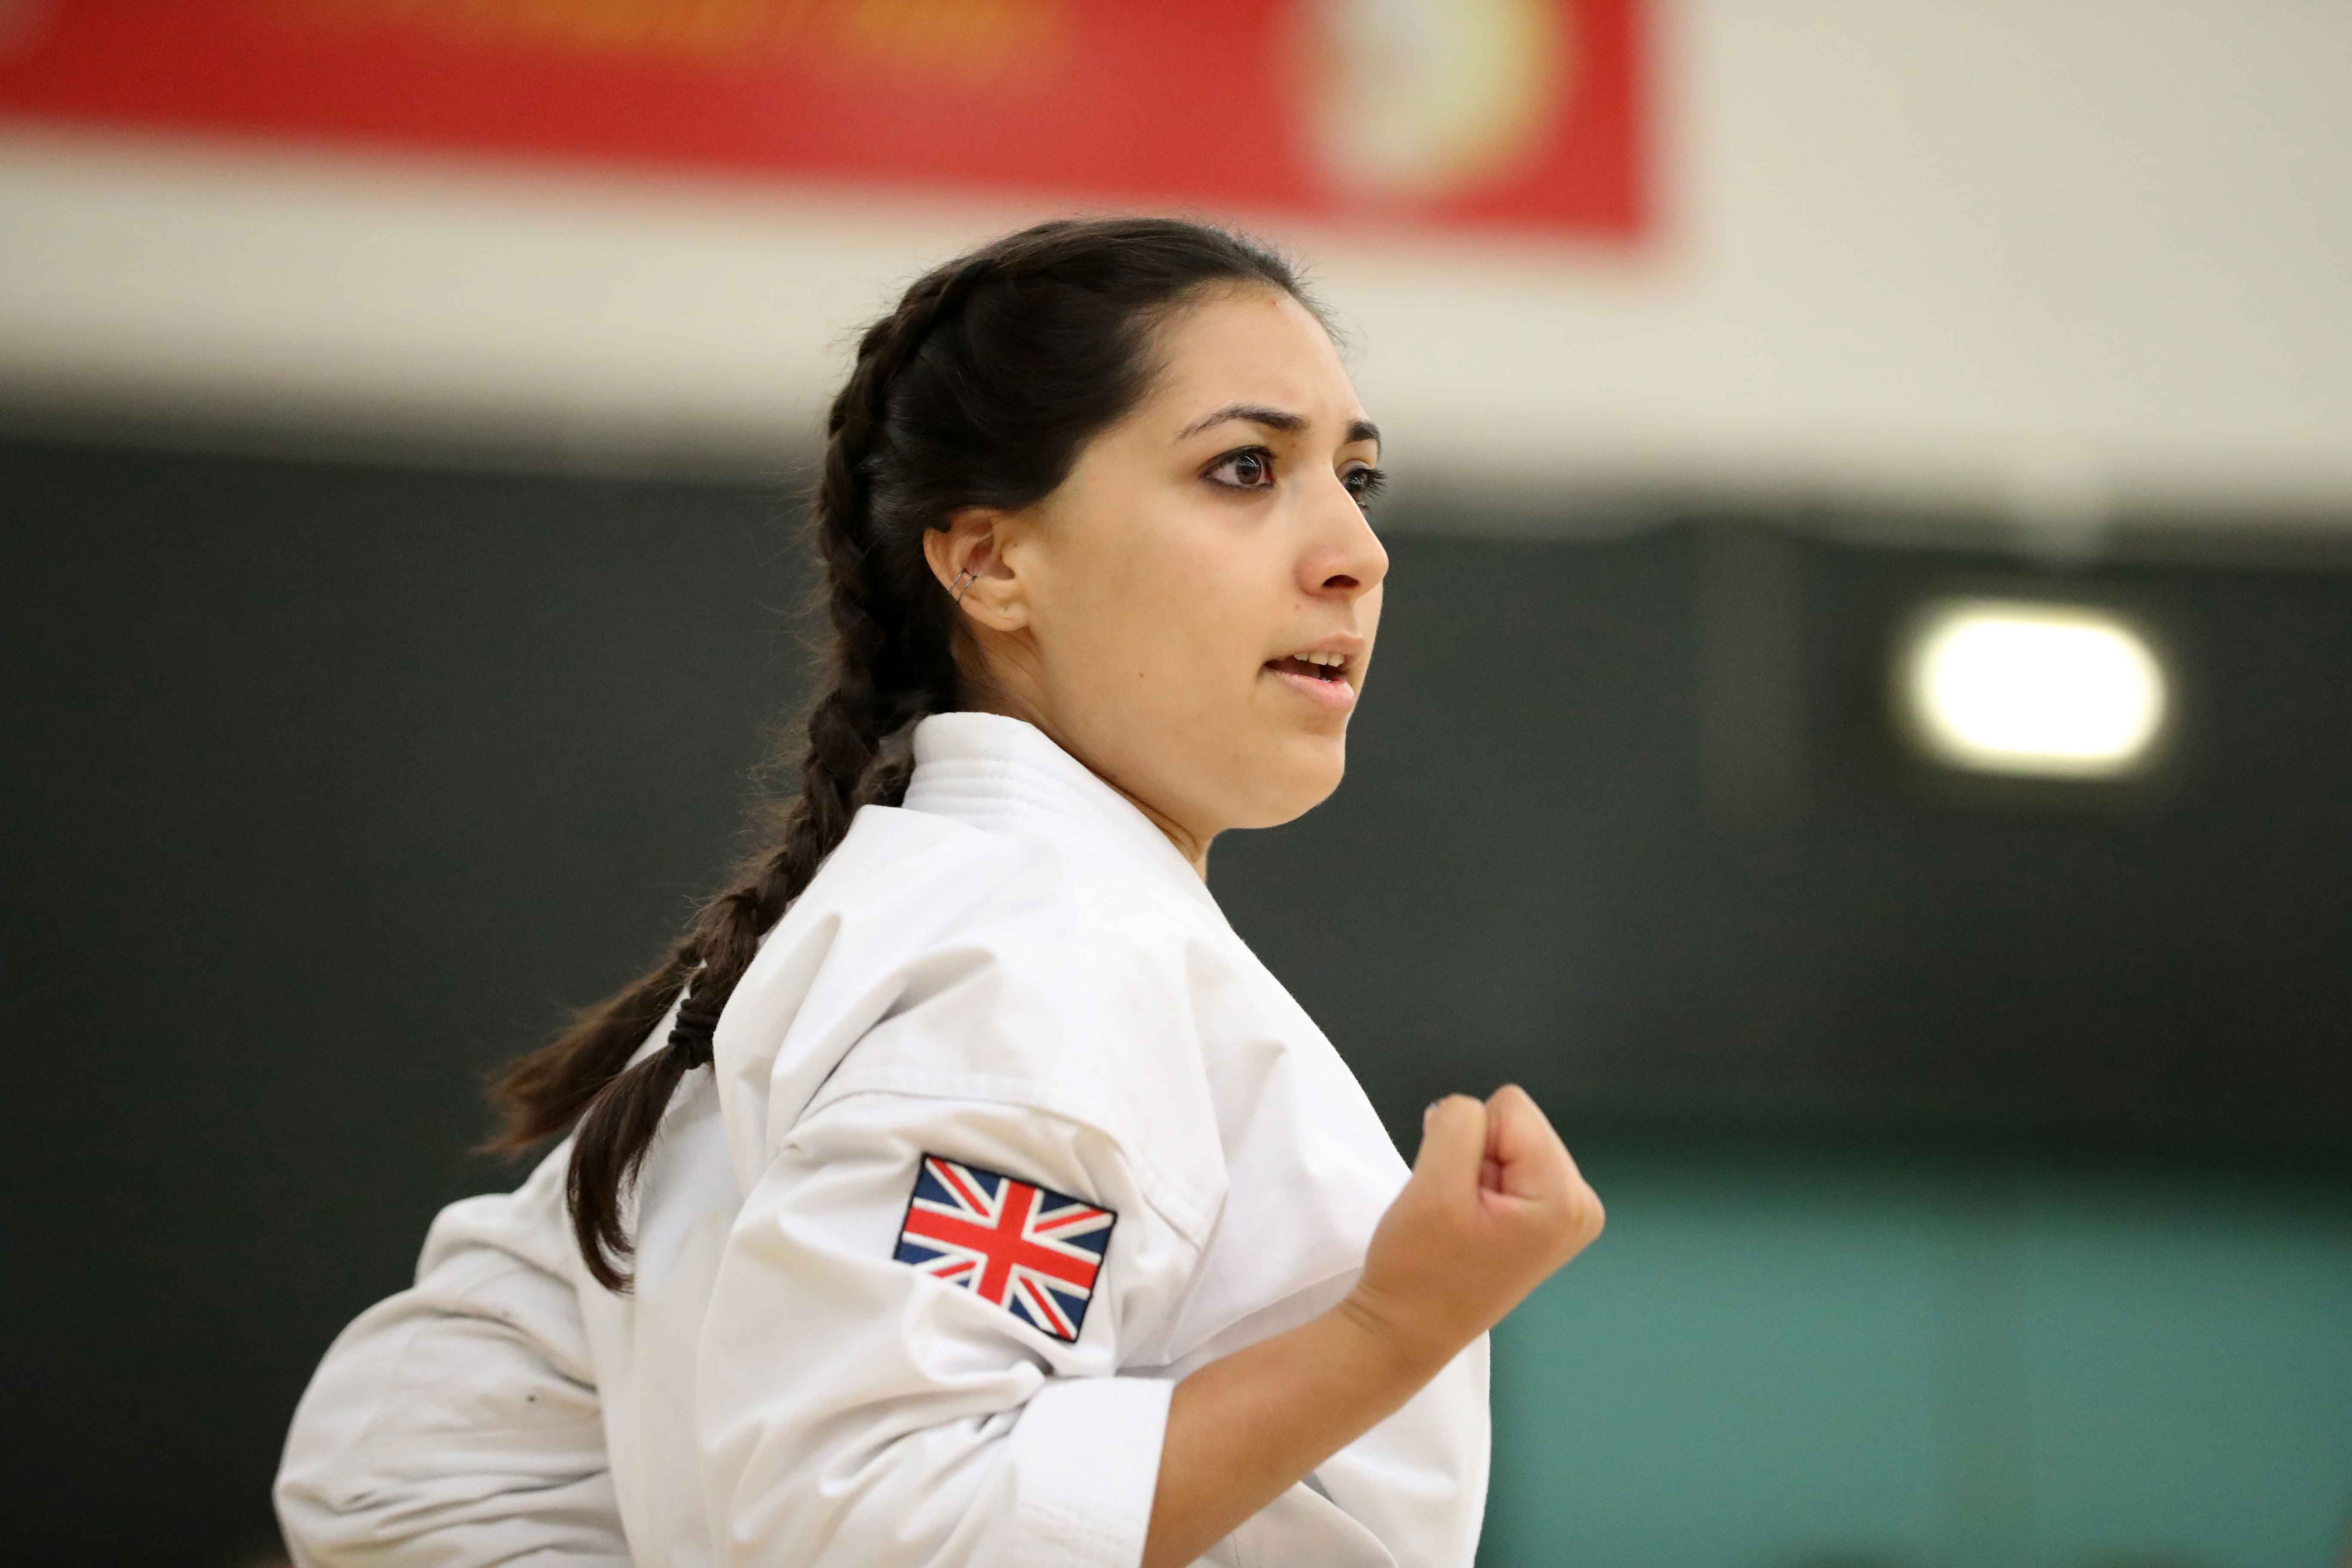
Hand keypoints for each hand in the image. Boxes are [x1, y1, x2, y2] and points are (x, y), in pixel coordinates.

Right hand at [1344, 1085, 1603, 1370]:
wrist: (1406, 1330)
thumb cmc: (1419, 1270)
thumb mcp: (1434, 1184)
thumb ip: (1459, 1123)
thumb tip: (1464, 1108)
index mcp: (1567, 1197)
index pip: (1509, 1107)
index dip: (1468, 1142)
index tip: (1457, 1195)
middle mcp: (1581, 1203)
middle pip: (1515, 1123)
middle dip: (1475, 1157)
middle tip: (1456, 1211)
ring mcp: (1567, 1214)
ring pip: (1507, 1141)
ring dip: (1474, 1173)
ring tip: (1463, 1222)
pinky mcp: (1546, 1219)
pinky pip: (1507, 1166)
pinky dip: (1478, 1187)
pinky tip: (1471, 1226)